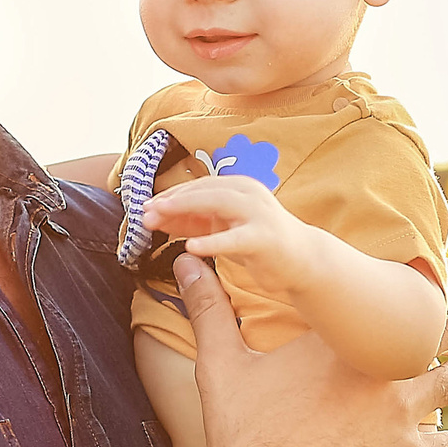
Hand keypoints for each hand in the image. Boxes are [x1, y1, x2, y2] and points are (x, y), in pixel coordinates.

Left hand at [140, 177, 319, 296]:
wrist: (303, 260)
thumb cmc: (258, 242)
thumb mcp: (221, 228)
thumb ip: (192, 221)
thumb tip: (155, 217)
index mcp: (236, 187)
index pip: (196, 187)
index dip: (169, 196)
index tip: (144, 208)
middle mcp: (247, 192)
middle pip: (203, 190)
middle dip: (171, 200)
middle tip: (145, 211)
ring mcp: (258, 213)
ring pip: (217, 203)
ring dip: (185, 208)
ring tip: (159, 218)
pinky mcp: (265, 237)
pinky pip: (234, 238)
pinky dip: (212, 242)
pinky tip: (191, 247)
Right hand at [175, 253, 447, 446]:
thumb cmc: (241, 433)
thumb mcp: (221, 366)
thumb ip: (209, 309)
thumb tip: (184, 263)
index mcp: (339, 336)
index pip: (394, 295)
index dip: (415, 291)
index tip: (426, 286)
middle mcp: (380, 367)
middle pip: (441, 332)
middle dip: (439, 336)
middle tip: (433, 343)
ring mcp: (402, 412)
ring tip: (437, 390)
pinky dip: (447, 444)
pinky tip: (435, 446)